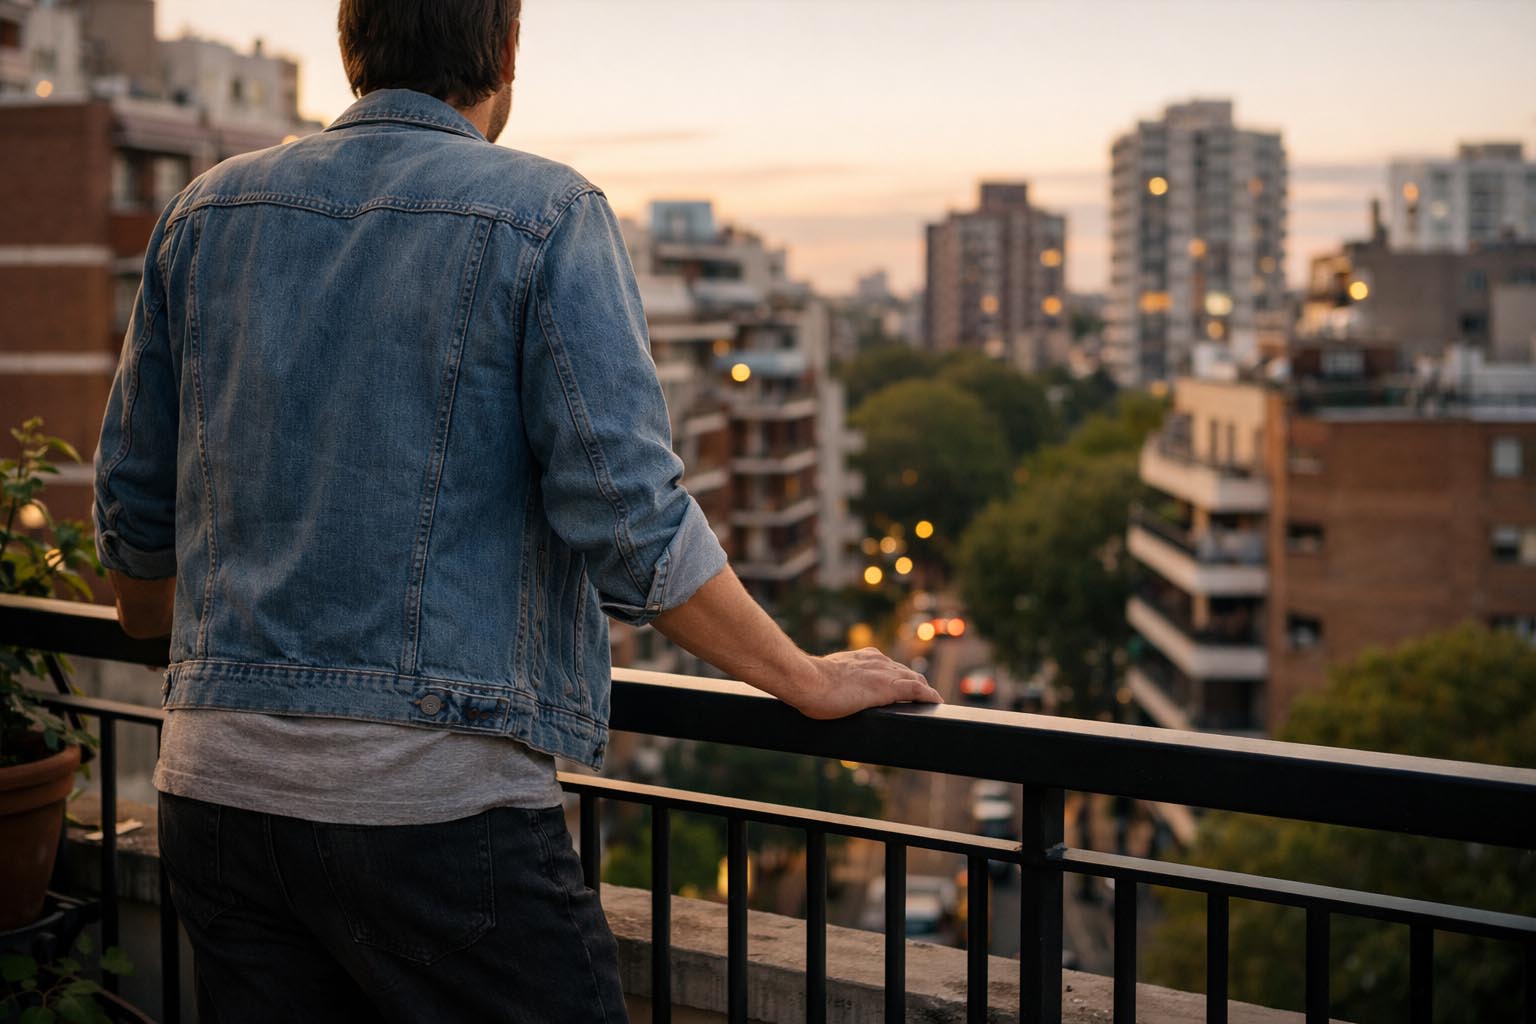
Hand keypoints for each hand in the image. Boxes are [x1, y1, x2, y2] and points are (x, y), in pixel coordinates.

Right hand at [789, 648, 942, 719]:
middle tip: (922, 697)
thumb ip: (832, 681)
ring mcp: (883, 673)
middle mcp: (876, 661)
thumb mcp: (824, 677)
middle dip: (915, 683)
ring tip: (932, 702)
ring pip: (914, 679)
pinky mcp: (888, 688)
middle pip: (905, 671)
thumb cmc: (806, 683)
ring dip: (925, 690)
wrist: (806, 680)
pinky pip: (917, 690)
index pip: (887, 666)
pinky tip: (937, 702)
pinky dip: (929, 696)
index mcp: (861, 658)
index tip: (900, 686)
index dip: (897, 676)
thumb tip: (825, 695)